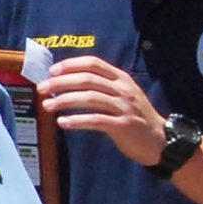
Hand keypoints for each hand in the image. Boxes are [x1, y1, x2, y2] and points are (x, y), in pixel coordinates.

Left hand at [42, 57, 167, 166]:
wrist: (160, 140)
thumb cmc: (136, 118)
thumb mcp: (123, 95)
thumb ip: (103, 87)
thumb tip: (69, 83)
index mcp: (121, 79)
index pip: (94, 63)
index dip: (71, 65)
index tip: (52, 71)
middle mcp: (123, 89)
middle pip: (87, 79)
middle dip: (61, 82)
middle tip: (42, 88)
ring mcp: (124, 107)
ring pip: (90, 98)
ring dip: (64, 100)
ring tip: (47, 106)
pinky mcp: (123, 125)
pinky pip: (96, 120)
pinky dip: (77, 121)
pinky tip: (63, 122)